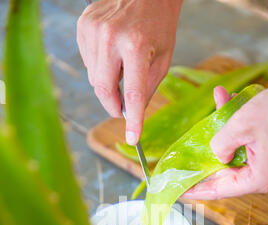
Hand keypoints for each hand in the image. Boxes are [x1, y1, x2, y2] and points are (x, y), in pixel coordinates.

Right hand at [77, 0, 182, 144]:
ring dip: (108, 84)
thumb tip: (132, 114)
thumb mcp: (164, 57)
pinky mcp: (83, 26)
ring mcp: (93, 30)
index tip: (132, 138)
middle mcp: (111, 37)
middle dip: (113, 106)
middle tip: (123, 111)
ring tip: (123, 66)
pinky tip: (112, 54)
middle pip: (104, 89)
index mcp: (137, 44)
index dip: (133, 119)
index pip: (132, 92)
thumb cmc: (159, 23)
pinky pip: (88, 62)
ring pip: (95, 78)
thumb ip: (147, 88)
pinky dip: (100, 67)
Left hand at [184, 81, 267, 199]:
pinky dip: (238, 130)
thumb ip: (220, 145)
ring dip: (223, 135)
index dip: (196, 190)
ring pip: (236, 156)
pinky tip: (228, 103)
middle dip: (207, 158)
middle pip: (226, 174)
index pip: (219, 190)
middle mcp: (266, 179)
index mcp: (259, 179)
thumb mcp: (240, 125)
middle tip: (184, 159)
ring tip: (214, 110)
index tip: (178, 191)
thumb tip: (217, 155)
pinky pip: (248, 147)